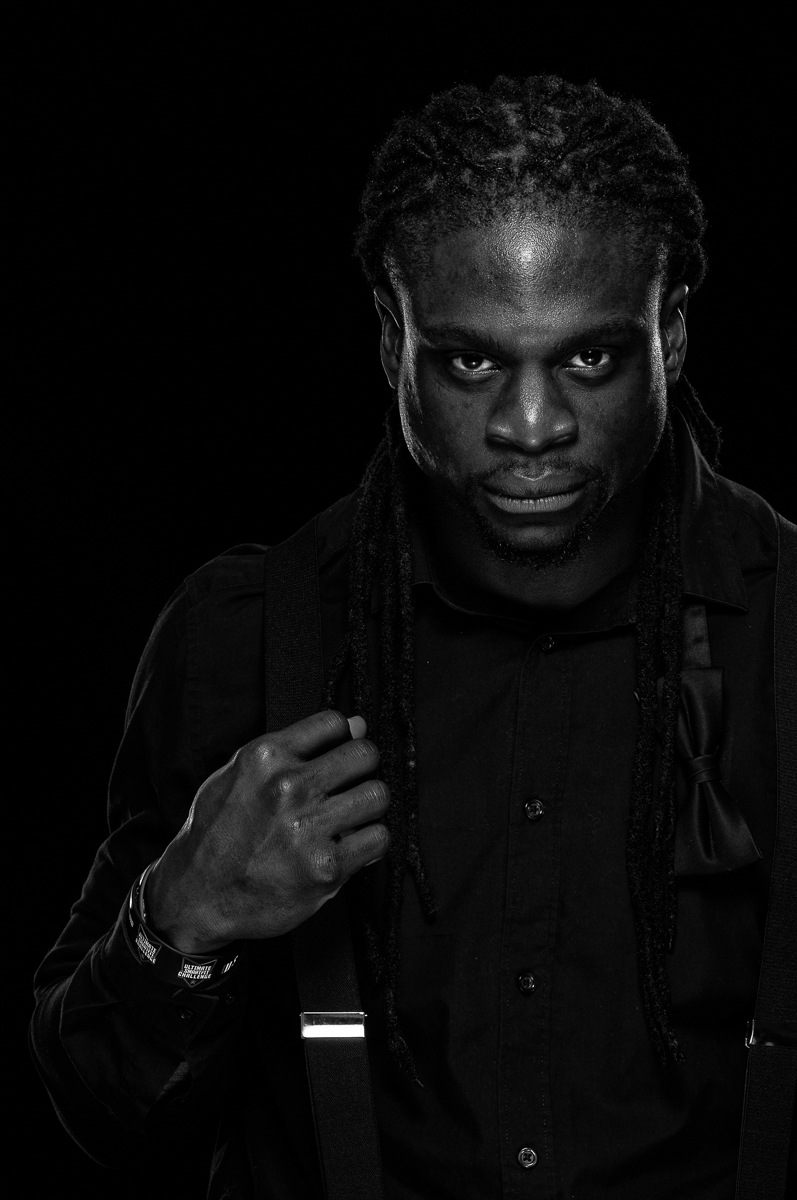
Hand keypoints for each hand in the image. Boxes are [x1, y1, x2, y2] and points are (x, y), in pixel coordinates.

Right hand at [145, 710, 388, 952]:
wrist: (196, 895)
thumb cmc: (220, 832)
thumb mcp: (244, 775)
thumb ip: (299, 747)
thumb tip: (357, 723)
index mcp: (264, 756)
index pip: (334, 723)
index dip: (341, 740)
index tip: (337, 758)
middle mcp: (287, 786)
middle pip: (365, 754)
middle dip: (362, 770)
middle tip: (349, 788)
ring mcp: (306, 828)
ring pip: (378, 795)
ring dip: (368, 807)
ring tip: (349, 819)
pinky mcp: (325, 867)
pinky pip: (378, 838)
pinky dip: (369, 843)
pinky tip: (349, 847)